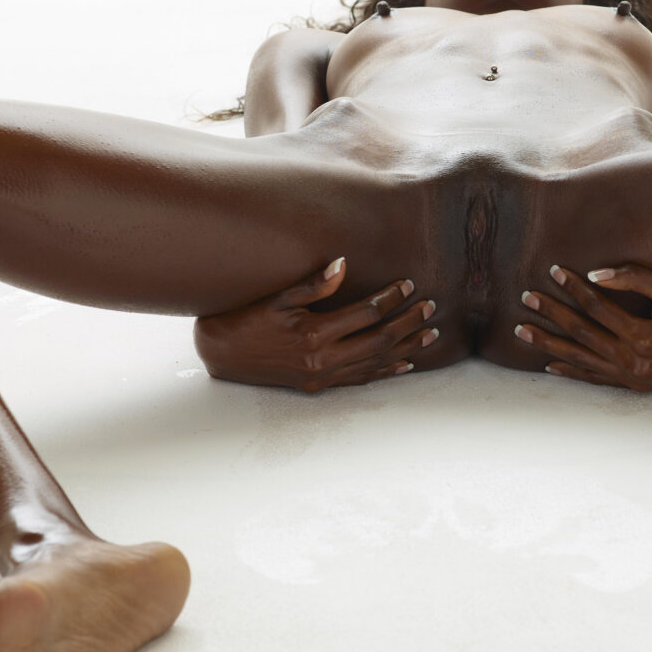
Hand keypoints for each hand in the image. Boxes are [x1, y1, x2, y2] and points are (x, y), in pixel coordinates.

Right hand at [192, 259, 439, 392]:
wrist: (221, 353)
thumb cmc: (247, 317)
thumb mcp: (278, 297)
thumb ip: (313, 284)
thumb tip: (344, 264)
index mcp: (314, 333)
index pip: (367, 313)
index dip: (391, 298)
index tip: (409, 285)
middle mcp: (322, 359)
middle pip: (379, 339)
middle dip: (409, 323)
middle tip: (431, 307)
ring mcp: (322, 376)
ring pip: (375, 362)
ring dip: (406, 347)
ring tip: (430, 334)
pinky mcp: (318, 386)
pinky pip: (360, 379)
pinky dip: (385, 370)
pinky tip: (405, 363)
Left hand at [514, 263, 651, 390]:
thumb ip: (636, 279)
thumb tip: (595, 273)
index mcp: (642, 335)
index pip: (597, 305)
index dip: (573, 286)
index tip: (553, 269)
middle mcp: (633, 359)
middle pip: (581, 332)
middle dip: (551, 313)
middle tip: (525, 297)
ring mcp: (632, 376)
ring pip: (580, 358)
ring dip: (549, 343)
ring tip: (522, 330)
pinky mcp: (635, 386)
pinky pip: (595, 379)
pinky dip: (571, 372)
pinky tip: (549, 365)